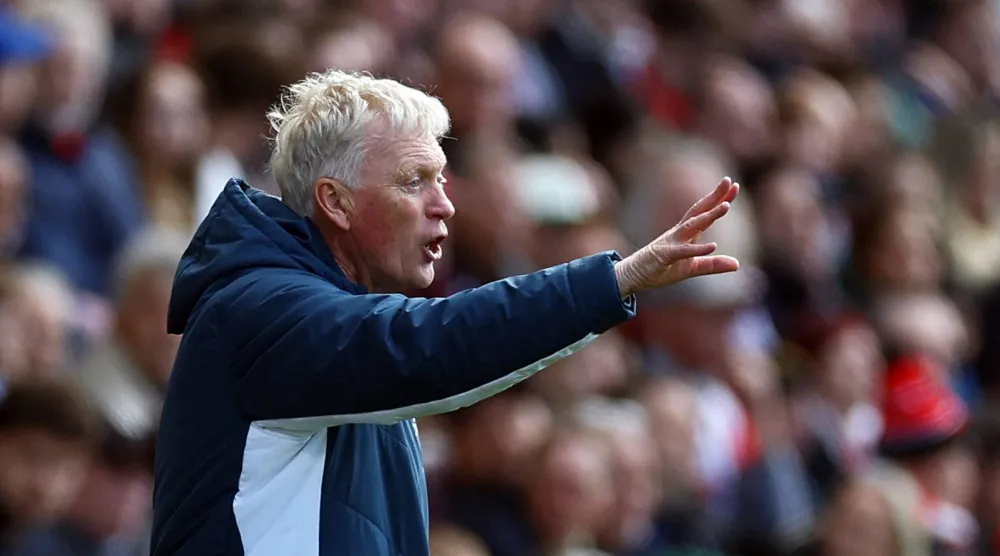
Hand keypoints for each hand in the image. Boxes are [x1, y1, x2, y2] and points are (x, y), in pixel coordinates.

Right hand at [615, 177, 739, 296]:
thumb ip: (713, 265)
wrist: (633, 275)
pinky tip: (713, 246)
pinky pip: (683, 251)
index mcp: (686, 234)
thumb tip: (737, 264)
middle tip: (729, 181)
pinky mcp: (665, 256)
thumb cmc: (661, 268)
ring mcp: (671, 242)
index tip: (734, 185)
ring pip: (692, 226)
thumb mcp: (692, 269)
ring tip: (726, 205)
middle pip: (699, 211)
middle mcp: (679, 233)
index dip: (719, 199)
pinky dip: (697, 249)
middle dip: (715, 196)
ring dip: (709, 215)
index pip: (704, 212)